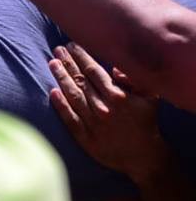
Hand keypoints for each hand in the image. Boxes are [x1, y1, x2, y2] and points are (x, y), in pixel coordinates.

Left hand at [49, 43, 165, 179]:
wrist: (142, 156)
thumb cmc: (145, 123)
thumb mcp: (149, 98)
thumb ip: (134, 80)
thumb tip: (116, 67)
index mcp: (118, 96)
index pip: (95, 71)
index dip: (82, 57)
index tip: (72, 45)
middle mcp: (104, 108)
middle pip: (81, 81)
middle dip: (68, 63)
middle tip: (57, 50)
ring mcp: (93, 123)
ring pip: (73, 97)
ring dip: (61, 79)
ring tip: (52, 64)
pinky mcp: (85, 138)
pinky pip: (69, 119)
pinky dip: (60, 105)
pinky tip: (52, 92)